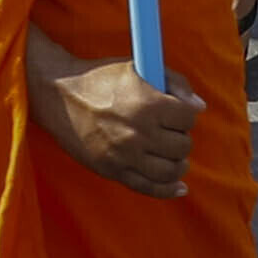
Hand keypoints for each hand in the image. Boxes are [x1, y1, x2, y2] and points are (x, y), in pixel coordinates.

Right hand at [26, 32, 201, 197]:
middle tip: (170, 129)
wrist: (59, 96)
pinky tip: (179, 186)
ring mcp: (126, 155)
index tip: (178, 111)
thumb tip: (199, 107)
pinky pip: (149, 188)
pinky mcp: (114, 171)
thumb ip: (174, 82)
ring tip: (173, 153)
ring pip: (170, 170)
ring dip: (178, 161)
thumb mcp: (138, 68)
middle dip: (181, 135)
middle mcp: (139, 132)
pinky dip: (168, 189)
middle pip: (182, 145)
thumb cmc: (101, 79)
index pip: (188, 117)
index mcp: (147, 103)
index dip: (186, 113)